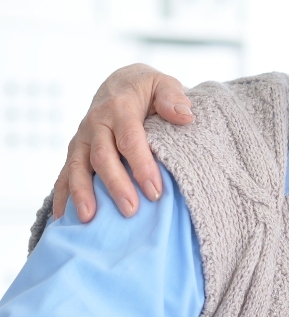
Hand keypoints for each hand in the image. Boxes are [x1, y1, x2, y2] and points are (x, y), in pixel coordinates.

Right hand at [52, 64, 192, 221]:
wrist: (120, 84)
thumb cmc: (148, 90)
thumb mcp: (164, 84)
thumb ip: (173, 97)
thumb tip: (184, 116)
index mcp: (120, 108)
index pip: (131, 139)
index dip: (141, 165)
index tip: (155, 192)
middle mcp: (96, 123)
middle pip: (103, 157)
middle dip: (115, 185)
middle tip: (131, 211)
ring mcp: (83, 138)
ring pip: (78, 167)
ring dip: (82, 193)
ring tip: (90, 219)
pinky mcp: (75, 151)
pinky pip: (64, 173)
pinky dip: (62, 195)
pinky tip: (64, 218)